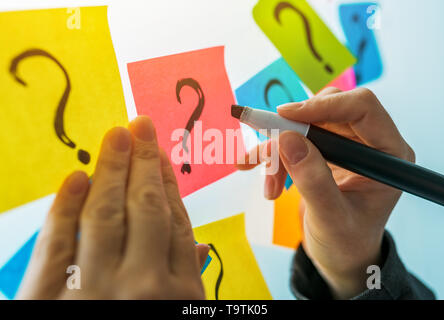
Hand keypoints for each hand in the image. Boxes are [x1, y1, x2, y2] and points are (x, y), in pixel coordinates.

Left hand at [18, 116, 208, 299]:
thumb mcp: (180, 314)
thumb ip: (190, 280)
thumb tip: (202, 247)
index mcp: (178, 292)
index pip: (176, 223)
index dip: (167, 182)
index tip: (160, 153)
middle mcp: (142, 285)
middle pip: (145, 209)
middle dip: (143, 162)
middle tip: (141, 126)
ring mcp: (95, 290)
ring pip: (105, 216)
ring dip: (110, 169)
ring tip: (116, 135)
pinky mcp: (49, 299)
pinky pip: (57, 243)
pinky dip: (66, 206)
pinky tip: (77, 177)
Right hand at [237, 88, 414, 298]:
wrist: (340, 255)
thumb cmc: (346, 242)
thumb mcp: (331, 218)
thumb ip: (313, 181)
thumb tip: (287, 139)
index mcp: (388, 154)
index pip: (362, 107)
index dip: (322, 105)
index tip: (284, 116)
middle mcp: (368, 143)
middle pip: (325, 113)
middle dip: (290, 134)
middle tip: (264, 157)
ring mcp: (344, 146)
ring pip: (303, 126)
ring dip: (276, 151)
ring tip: (268, 188)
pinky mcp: (324, 152)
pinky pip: (292, 140)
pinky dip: (273, 156)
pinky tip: (260, 175)